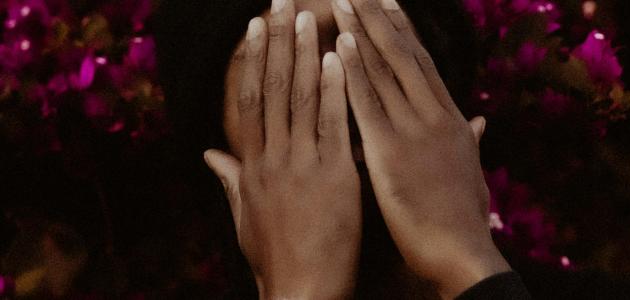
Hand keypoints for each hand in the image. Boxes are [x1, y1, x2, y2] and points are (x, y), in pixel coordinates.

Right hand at [204, 2, 359, 297]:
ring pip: (300, 100)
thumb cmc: (276, 258)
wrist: (301, 291)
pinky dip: (335, 89)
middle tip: (280, 4)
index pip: (250, 101)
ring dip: (305, 54)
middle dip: (277, 43)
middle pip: (273, 90)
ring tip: (309, 17)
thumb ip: (230, 179)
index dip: (254, 61)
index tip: (256, 28)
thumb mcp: (244, 217)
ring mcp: (301, 165)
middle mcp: (272, 159)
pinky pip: (332, 125)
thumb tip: (211, 153)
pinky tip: (340, 59)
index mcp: (252, 167)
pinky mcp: (333, 177)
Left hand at [331, 0, 510, 296]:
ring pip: (384, 71)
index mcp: (451, 120)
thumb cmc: (465, 219)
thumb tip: (479, 122)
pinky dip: (351, 72)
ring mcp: (414, 130)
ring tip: (342, 3)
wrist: (462, 250)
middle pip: (404, 56)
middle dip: (379, 20)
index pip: (424, 65)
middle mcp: (435, 115)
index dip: (404, 32)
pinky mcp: (390, 151)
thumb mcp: (473, 172)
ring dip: (360, 34)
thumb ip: (472, 142)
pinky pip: (366, 103)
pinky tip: (337, 46)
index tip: (388, 6)